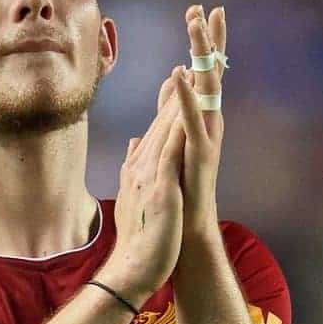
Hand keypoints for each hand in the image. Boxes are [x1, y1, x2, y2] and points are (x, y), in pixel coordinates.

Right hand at [98, 67, 188, 305]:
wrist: (133, 267)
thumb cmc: (139, 237)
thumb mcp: (137, 195)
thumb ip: (134, 167)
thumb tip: (134, 144)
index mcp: (141, 166)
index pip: (158, 127)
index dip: (170, 99)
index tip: (181, 73)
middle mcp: (141, 164)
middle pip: (161, 119)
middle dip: (177, 87)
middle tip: (188, 56)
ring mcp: (148, 173)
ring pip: (164, 128)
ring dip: (177, 97)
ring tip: (189, 68)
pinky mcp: (158, 186)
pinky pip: (168, 151)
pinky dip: (174, 128)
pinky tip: (185, 109)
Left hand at [176, 4, 225, 238]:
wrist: (186, 226)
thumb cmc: (180, 187)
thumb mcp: (172, 137)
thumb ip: (172, 108)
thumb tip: (172, 78)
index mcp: (200, 117)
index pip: (202, 72)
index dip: (203, 42)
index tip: (200, 10)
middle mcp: (208, 121)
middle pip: (211, 72)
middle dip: (209, 39)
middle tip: (208, 7)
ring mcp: (207, 135)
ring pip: (206, 88)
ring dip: (201, 55)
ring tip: (195, 26)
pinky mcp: (200, 152)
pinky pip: (192, 118)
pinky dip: (185, 94)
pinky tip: (179, 72)